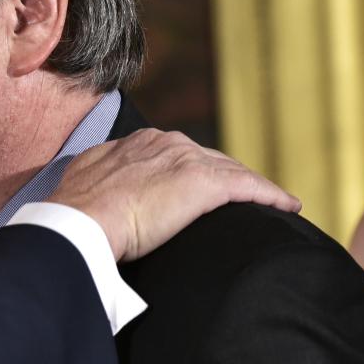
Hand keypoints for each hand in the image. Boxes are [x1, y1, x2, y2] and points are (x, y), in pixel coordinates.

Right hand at [52, 129, 299, 261]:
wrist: (79, 221)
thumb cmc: (76, 211)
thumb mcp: (87, 181)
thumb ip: (104, 176)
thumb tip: (103, 190)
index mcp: (139, 142)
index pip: (180, 155)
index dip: (196, 171)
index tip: (204, 189)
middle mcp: (166, 143)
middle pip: (211, 159)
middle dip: (230, 177)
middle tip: (247, 198)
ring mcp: (185, 161)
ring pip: (234, 172)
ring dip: (255, 188)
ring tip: (274, 203)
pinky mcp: (203, 184)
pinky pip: (249, 188)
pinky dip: (270, 196)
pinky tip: (287, 207)